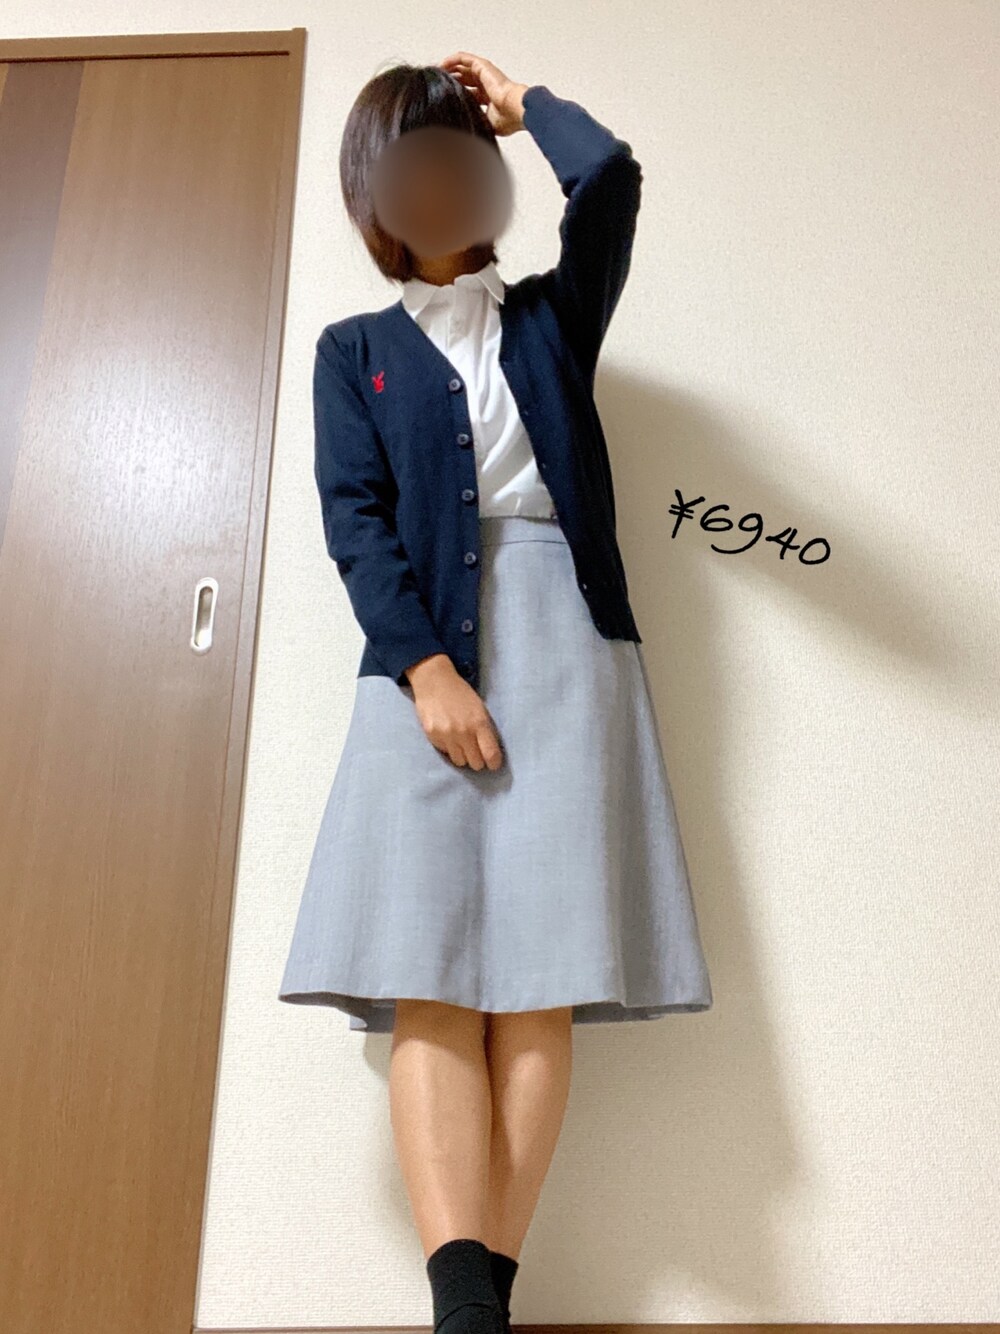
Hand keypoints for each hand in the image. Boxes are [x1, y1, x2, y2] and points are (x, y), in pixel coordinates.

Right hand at [405, 654, 504, 769]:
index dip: (494, 763)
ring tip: (461, 744)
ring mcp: (446, 735)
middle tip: (476, 752)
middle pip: (475, 763)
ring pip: (460, 761)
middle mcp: (463, 732)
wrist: (434, 681)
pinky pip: (446, 753)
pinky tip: (449, 736)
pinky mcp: (432, 736)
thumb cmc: (461, 694)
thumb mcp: (480, 709)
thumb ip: (485, 730)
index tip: (493, 763)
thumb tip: (490, 753)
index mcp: (479, 723)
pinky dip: (449, 748)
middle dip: (478, 760)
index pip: (490, 755)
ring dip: (463, 756)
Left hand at [437, 52, 528, 136]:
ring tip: (436, 73)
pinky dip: (451, 60)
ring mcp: (484, 74)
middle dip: (450, 81)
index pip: (468, 93)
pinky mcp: (482, 66)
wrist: (515, 109)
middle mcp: (485, 84)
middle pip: (463, 79)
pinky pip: (463, 58)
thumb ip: (474, 122)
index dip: (455, 94)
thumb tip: (461, 132)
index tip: (442, 98)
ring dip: (448, 69)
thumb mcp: (484, 124)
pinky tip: (441, 64)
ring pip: (462, 67)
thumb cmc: (506, 119)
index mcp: (487, 99)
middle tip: (436, 85)